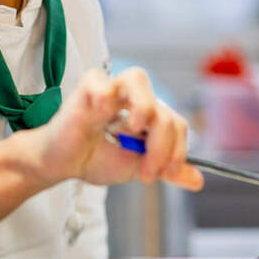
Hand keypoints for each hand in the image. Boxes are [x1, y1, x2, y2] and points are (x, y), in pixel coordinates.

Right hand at [22, 68, 203, 190]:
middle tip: (145, 171)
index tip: (161, 174)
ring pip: (138, 78)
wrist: (60, 165)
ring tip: (133, 130)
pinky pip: (100, 81)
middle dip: (161, 145)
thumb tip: (198, 180)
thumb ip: (165, 170)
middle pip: (163, 109)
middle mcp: (131, 98)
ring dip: (143, 108)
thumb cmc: (92, 159)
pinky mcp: (85, 89)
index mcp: (146, 113)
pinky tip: (102, 116)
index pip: (175, 122)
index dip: (176, 150)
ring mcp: (108, 89)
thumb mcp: (135, 168)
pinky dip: (104, 96)